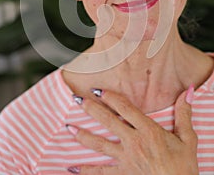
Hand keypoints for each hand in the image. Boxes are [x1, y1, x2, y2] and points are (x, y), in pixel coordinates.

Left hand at [67, 87, 198, 174]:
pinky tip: (72, 167)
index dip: (110, 97)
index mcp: (148, 131)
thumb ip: (184, 113)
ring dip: (83, 135)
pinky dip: (86, 170)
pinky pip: (101, 172)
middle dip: (91, 109)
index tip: (98, 89)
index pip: (125, 109)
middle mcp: (134, 142)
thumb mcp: (187, 138)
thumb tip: (188, 91)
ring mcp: (126, 159)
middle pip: (108, 122)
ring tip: (68, 127)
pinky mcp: (124, 174)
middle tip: (77, 99)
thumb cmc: (183, 165)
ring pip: (100, 144)